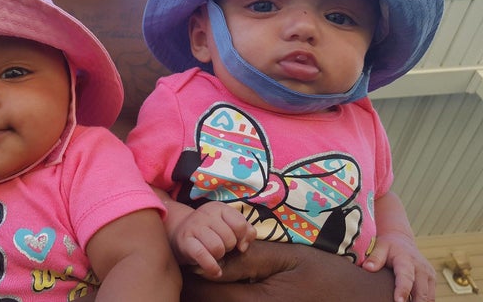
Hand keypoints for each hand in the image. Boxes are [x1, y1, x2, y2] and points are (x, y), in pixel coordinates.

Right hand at [170, 201, 254, 278]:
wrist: (179, 233)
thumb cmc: (210, 231)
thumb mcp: (228, 225)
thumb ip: (245, 231)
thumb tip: (243, 246)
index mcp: (218, 208)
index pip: (240, 224)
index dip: (242, 238)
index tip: (237, 243)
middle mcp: (205, 214)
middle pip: (229, 238)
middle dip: (229, 248)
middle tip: (221, 247)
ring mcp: (194, 227)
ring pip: (217, 247)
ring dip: (219, 256)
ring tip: (215, 255)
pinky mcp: (185, 241)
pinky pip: (202, 255)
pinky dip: (212, 267)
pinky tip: (216, 271)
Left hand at [181, 241, 395, 301]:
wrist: (360, 301)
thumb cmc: (328, 276)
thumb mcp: (289, 257)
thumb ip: (249, 259)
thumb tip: (210, 260)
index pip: (205, 291)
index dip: (192, 272)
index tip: (189, 254)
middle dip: (198, 286)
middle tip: (197, 263)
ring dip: (213, 295)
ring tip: (214, 276)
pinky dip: (229, 299)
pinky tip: (234, 287)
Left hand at [364, 233, 435, 301]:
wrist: (401, 240)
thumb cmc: (388, 245)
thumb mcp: (379, 247)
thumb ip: (375, 257)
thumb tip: (367, 268)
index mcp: (407, 260)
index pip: (406, 277)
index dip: (403, 291)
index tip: (399, 301)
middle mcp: (422, 268)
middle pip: (421, 292)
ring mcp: (429, 275)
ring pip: (429, 297)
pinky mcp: (432, 280)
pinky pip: (430, 296)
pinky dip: (423, 301)